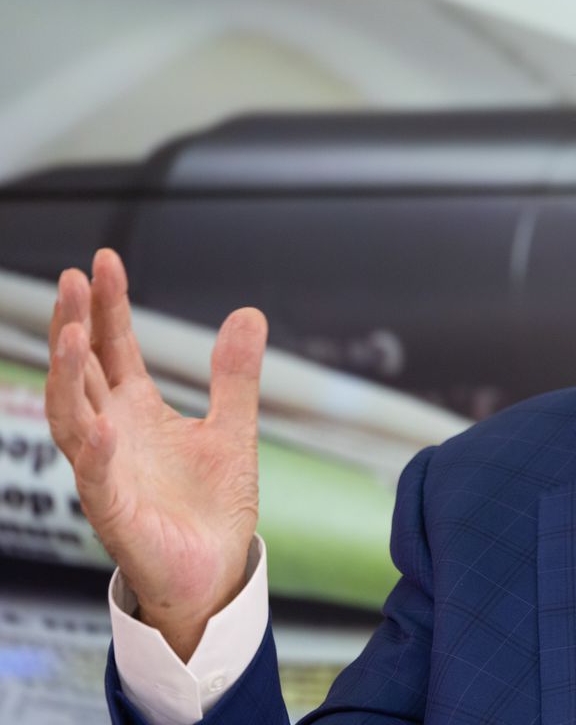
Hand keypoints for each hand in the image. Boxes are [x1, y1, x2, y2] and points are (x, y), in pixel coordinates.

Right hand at [45, 249, 267, 659]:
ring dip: (69, 376)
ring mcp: (107, 473)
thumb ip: (234, 375)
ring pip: (73, 417)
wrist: (217, 572)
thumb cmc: (213, 506)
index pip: (115, 348)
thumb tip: (248, 313)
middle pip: (82, 371)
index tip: (104, 261)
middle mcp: (113, 435)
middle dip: (76, 326)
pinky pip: (98, 480)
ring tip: (73, 334)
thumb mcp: (233, 428)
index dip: (108, 306)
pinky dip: (98, 452)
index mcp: (137, 411)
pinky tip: (104, 425)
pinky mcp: (115, 514)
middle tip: (75, 280)